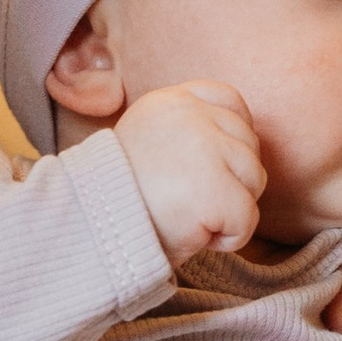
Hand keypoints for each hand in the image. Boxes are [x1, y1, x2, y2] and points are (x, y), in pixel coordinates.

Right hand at [115, 83, 264, 261]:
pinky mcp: (213, 189)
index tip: (209, 169)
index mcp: (169, 102)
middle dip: (230, 180)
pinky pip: (247, 219)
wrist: (87, 231)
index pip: (230, 102)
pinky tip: (195, 236)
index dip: (232, 140)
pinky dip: (228, 238)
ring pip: (254, 180)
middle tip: (188, 201)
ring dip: (230, 209)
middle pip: (248, 144)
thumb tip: (237, 144)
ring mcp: (204, 148)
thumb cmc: (121, 200)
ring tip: (189, 216)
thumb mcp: (148, 145)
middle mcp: (189, 115)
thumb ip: (185, 133)